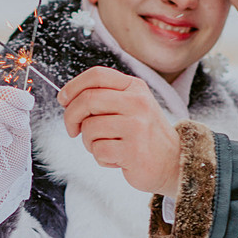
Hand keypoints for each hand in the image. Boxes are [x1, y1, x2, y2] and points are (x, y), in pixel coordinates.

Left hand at [58, 70, 182, 196]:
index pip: (97, 75)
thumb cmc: (144, 135)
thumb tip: (67, 99)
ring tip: (107, 146)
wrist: (174, 162)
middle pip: (87, 100)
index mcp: (135, 87)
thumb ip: (104, 98)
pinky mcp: (133, 150)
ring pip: (90, 129)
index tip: (63, 100)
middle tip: (72, 130)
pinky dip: (102, 158)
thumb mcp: (131, 106)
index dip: (73, 86)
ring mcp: (137, 126)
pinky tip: (118, 159)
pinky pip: (99, 151)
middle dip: (71, 117)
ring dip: (89, 142)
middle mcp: (138, 102)